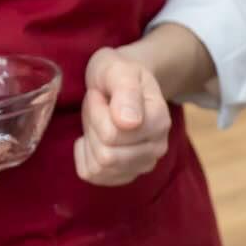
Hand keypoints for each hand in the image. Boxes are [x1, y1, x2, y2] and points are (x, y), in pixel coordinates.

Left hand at [75, 47, 171, 186]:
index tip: (102, 95)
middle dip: (92, 127)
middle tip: (98, 107)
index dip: (96, 112)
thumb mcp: (118, 69)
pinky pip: (93, 175)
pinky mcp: (126, 175)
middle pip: (106, 155)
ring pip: (99, 167)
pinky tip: (94, 138)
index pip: (112, 134)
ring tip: (98, 120)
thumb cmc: (118, 73)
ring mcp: (143, 165)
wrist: (122, 82)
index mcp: (159, 121)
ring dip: (90, 140)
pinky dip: (85, 156)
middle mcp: (157, 148)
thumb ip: (125, 91)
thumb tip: (129, 123)